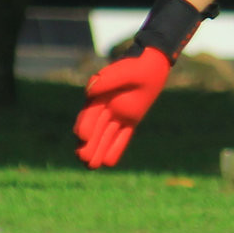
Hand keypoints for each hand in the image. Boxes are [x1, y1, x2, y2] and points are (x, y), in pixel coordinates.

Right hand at [74, 46, 171, 167]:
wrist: (151, 65)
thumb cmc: (136, 66)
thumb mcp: (124, 72)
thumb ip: (107, 80)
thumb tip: (89, 93)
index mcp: (100, 95)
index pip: (90, 113)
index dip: (86, 125)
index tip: (82, 137)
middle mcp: (105, 107)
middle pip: (95, 129)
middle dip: (89, 144)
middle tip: (83, 159)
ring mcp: (118, 114)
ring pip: (106, 136)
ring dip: (99, 150)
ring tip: (91, 166)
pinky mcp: (130, 119)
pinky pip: (122, 137)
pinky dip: (116, 148)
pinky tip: (109, 163)